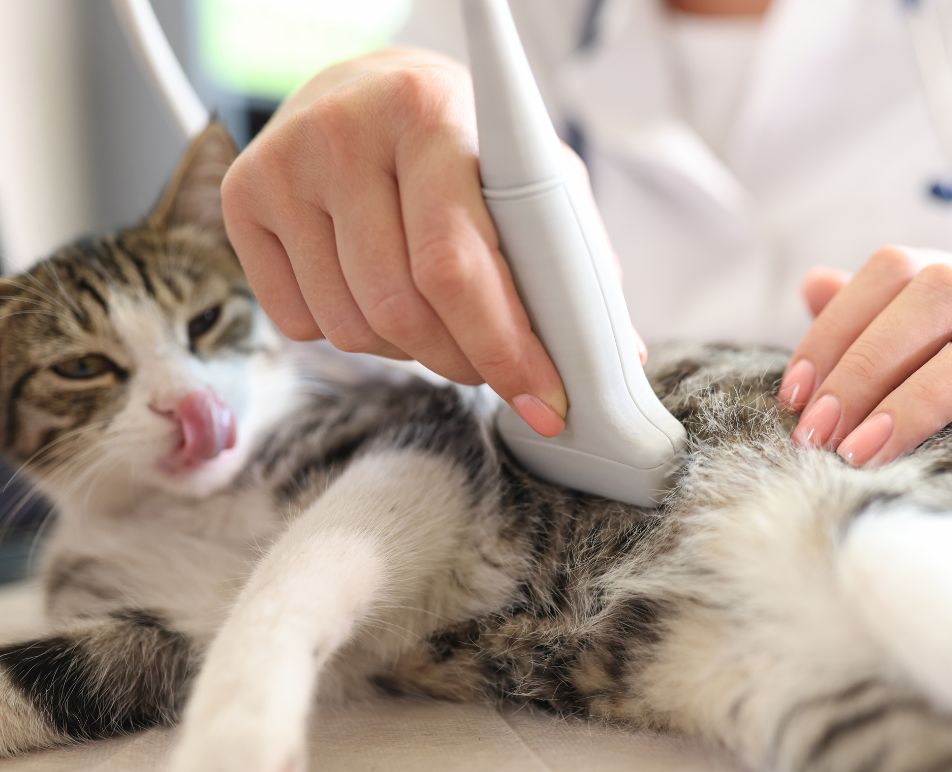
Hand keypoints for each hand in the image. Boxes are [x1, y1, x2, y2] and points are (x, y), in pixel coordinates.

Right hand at [220, 48, 567, 435]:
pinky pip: (301, 323)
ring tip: (432, 314)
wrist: (366, 94)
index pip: (454, 262)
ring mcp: (283, 167)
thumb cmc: (462, 145)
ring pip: (352, 327)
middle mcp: (344, 133)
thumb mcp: (529, 178)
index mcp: (431, 116)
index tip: (544, 402)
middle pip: (400, 309)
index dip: (503, 348)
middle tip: (490, 366)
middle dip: (461, 362)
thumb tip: (615, 358)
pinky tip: (371, 291)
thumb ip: (567, 260)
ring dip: (408, 350)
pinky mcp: (242, 200)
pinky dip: (351, 333)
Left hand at [779, 246, 951, 468]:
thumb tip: (814, 283)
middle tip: (817, 435)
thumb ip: (865, 317)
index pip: (891, 270)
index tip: (793, 395)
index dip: (834, 328)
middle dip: (864, 369)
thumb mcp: (912, 336)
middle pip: (936, 298)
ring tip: (861, 453)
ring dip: (920, 401)